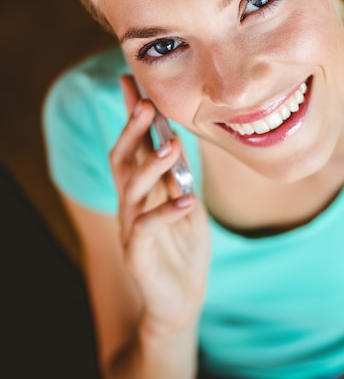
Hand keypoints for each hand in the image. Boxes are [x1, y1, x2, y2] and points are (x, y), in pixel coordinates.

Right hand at [110, 74, 210, 334]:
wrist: (182, 297)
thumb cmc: (184, 244)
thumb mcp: (186, 200)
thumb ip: (179, 173)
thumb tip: (178, 136)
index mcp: (143, 187)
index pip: (134, 143)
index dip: (132, 115)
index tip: (131, 82)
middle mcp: (132, 201)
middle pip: (122, 158)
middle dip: (132, 130)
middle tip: (146, 105)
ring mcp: (131, 226)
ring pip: (131, 188)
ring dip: (151, 165)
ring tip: (171, 146)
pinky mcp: (137, 252)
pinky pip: (146, 227)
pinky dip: (165, 211)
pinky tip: (186, 200)